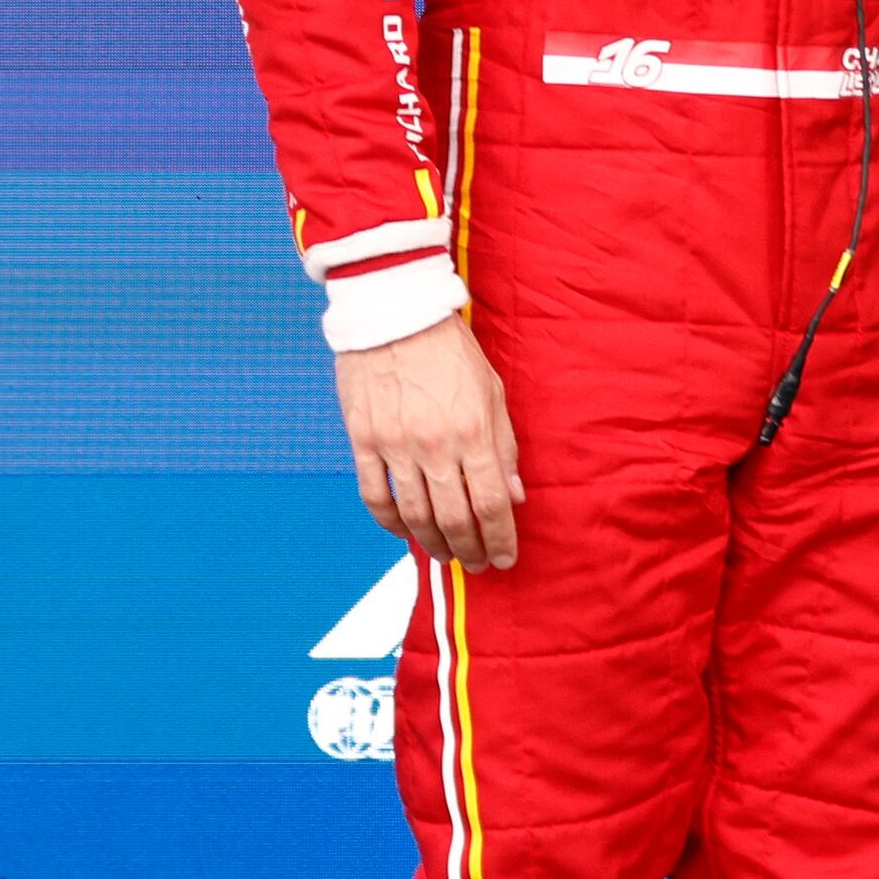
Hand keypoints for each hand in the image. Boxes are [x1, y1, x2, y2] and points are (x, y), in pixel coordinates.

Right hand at [336, 313, 523, 569]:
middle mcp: (434, 445)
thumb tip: (515, 495)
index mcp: (473, 431)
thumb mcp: (492, 392)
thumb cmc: (450, 351)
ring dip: (434, 544)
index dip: (501, 539)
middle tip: (477, 565)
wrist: (393, 313)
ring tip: (447, 555)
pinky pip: (375, 496)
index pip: (492, 503)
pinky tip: (406, 533)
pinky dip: (390, 523)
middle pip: (455, 519)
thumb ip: (504, 446)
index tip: (505, 559)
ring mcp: (395, 445)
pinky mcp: (363, 440)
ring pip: (415, 515)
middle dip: (470, 551)